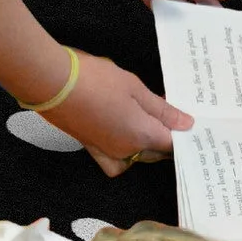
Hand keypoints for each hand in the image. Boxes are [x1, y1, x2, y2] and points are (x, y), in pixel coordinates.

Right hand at [40, 52, 190, 176]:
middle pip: (155, 153)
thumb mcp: (134, 88)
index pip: (172, 144)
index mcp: (141, 135)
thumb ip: (161, 109)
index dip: (184, 135)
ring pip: (136, 158)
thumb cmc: (94, 80)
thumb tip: (186, 124)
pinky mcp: (90, 146)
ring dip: (146, 145)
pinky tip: (123, 133)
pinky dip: (123, 154)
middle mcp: (125, 151)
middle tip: (171, 115)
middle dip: (166, 137)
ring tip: (147, 121)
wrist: (51, 82)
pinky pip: (114, 161)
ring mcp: (106, 151)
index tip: (191, 124)